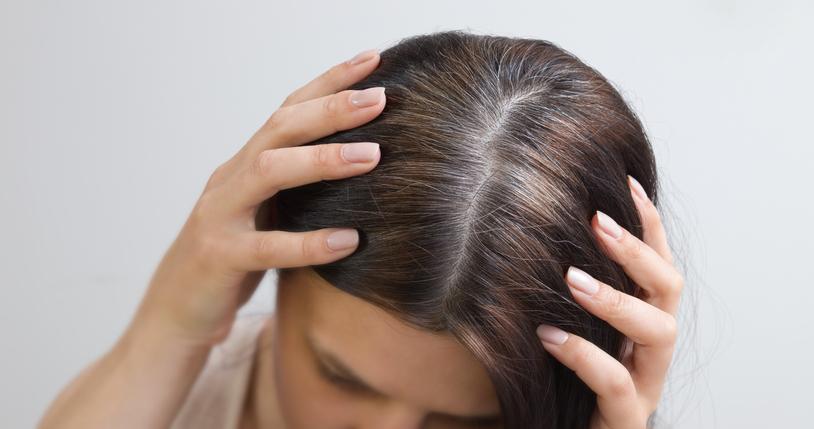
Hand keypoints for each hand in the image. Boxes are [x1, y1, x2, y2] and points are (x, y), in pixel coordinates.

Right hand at [127, 48, 386, 349]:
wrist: (177, 313)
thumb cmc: (233, 261)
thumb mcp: (266, 213)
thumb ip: (297, 187)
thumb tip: (363, 163)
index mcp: (246, 165)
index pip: (289, 111)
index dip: (329, 82)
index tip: (374, 61)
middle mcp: (230, 179)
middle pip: (280, 129)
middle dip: (330, 109)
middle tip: (380, 97)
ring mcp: (220, 215)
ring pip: (269, 172)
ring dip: (322, 160)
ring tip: (373, 156)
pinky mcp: (219, 257)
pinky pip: (267, 247)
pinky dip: (308, 243)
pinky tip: (349, 241)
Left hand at [536, 175, 683, 428]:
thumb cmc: (554, 376)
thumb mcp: (563, 322)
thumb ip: (564, 286)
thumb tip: (534, 224)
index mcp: (641, 320)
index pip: (656, 262)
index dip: (647, 223)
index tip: (624, 181)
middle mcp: (652, 349)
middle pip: (669, 289)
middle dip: (637, 252)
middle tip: (596, 221)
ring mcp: (645, 385)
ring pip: (660, 333)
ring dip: (617, 299)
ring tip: (571, 278)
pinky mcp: (626, 418)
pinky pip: (615, 385)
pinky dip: (585, 356)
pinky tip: (549, 335)